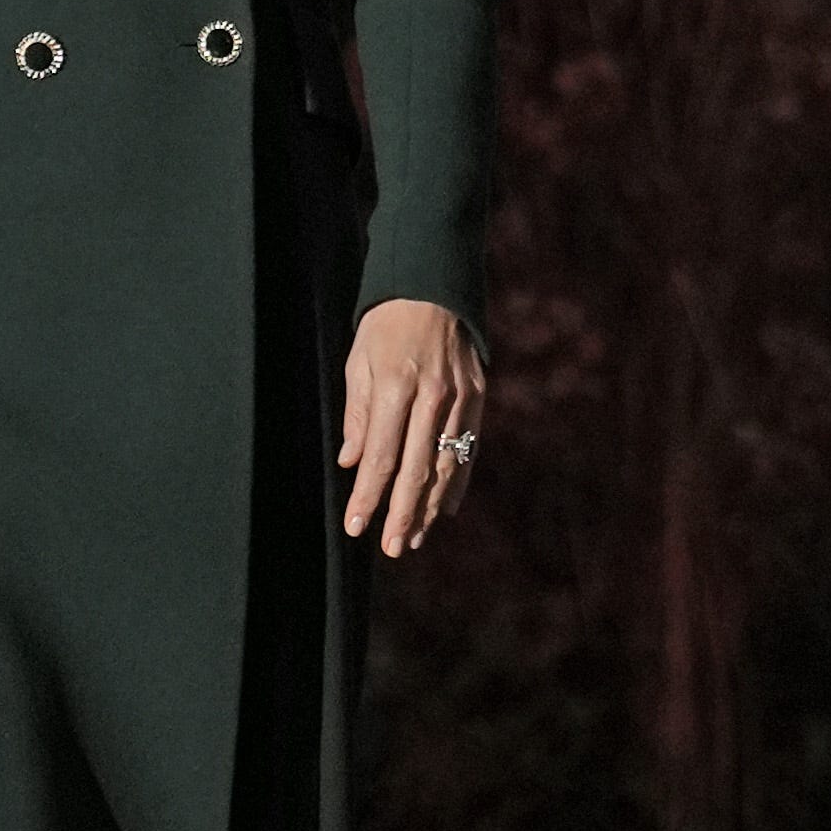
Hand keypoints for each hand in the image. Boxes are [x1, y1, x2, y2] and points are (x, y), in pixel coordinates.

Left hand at [340, 299, 484, 558]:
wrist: (433, 282)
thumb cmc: (386, 322)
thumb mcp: (359, 361)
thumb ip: (358, 414)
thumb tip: (353, 462)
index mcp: (395, 387)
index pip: (380, 457)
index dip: (368, 496)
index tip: (356, 526)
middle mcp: (431, 396)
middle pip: (415, 469)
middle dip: (401, 513)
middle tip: (392, 548)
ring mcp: (459, 397)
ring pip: (445, 464)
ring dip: (428, 505)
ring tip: (414, 536)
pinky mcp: (477, 395)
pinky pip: (467, 447)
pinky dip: (456, 480)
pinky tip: (444, 508)